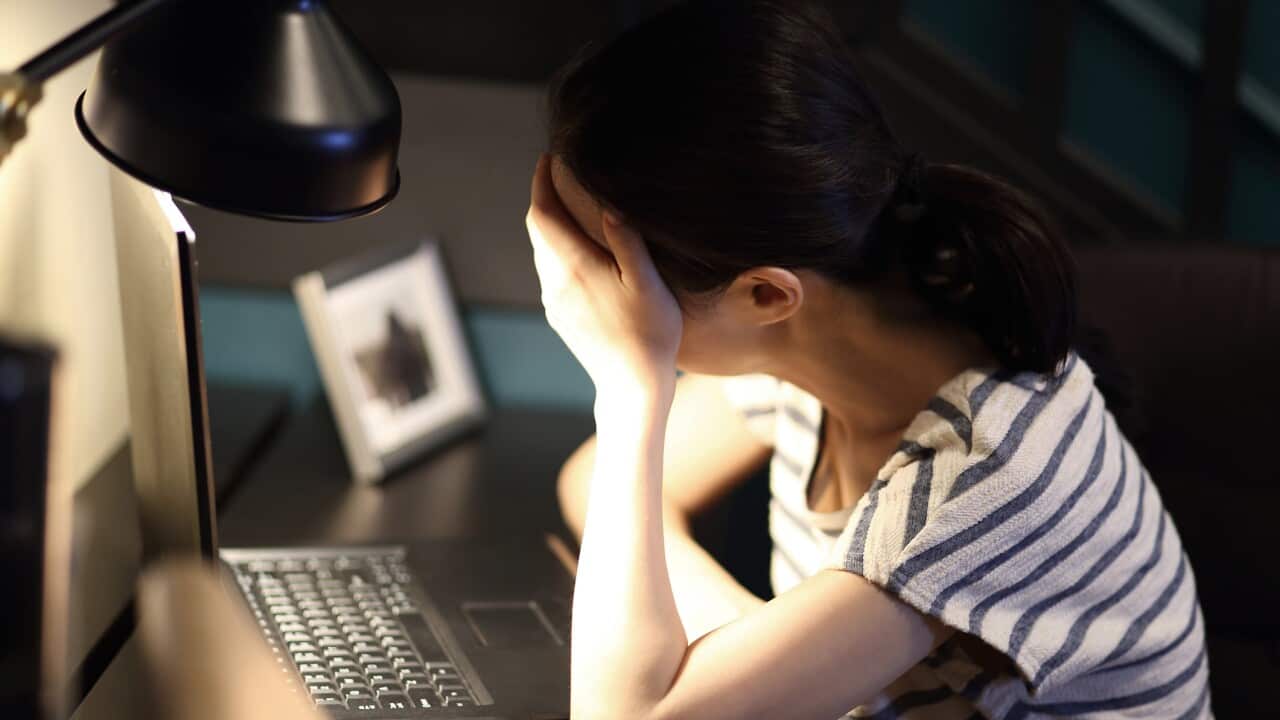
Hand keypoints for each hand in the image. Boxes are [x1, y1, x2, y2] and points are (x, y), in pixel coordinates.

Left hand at [526, 154, 681, 399]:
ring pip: (542, 252)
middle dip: (545, 199)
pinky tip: (580, 251)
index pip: (542, 214)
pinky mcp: (560, 317)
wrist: (632, 386)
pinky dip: (558, 251)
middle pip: (537, 230)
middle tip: (560, 175)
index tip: (550, 159)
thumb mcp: (648, 282)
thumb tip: (608, 205)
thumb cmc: (650, 334)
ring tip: (572, 207)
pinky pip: (551, 273)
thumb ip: (627, 241)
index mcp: (575, 268)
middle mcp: (556, 283)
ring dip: (551, 226)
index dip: (541, 182)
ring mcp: (555, 302)